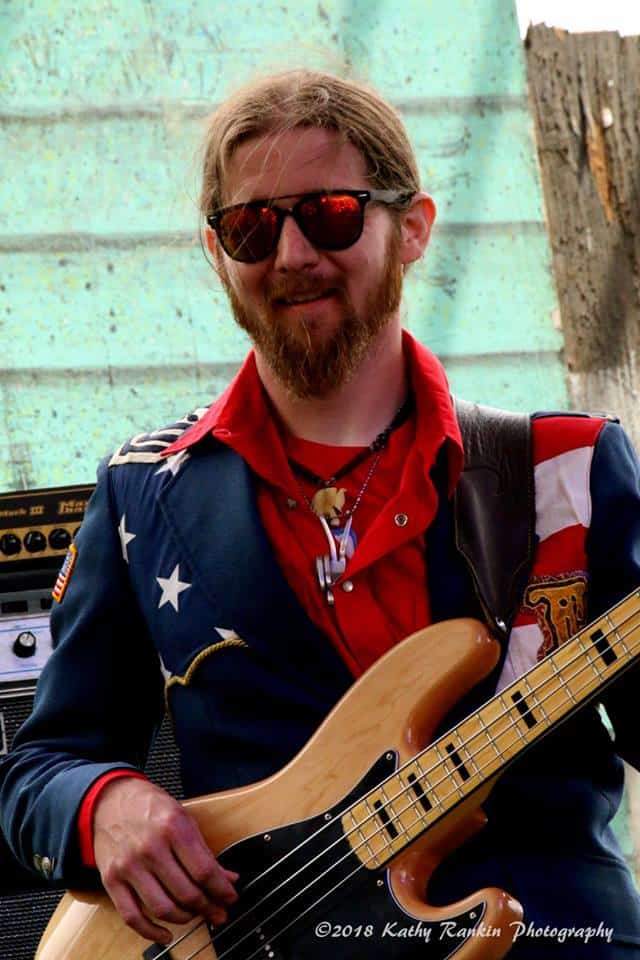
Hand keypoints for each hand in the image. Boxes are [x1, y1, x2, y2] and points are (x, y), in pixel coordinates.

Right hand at [93, 777, 238, 943]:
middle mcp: (150, 848)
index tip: (231, 898)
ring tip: (195, 915)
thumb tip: (228, 879)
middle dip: (208, 908)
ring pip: (163, 908)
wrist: (109, 801)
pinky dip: (151, 932)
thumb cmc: (150, 807)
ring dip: (185, 918)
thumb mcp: (183, 818)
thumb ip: (205, 850)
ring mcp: (129, 866)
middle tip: (218, 912)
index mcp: (172, 827)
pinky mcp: (111, 880)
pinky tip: (166, 934)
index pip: (203, 870)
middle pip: (186, 892)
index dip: (221, 890)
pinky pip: (132, 916)